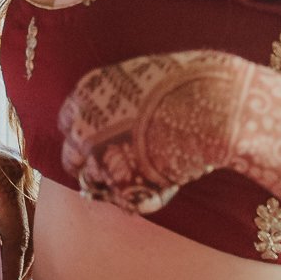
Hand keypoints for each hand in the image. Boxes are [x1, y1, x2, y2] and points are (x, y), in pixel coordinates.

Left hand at [0, 99, 36, 279]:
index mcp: (9, 175)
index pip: (18, 233)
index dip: (13, 268)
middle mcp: (21, 170)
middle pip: (30, 228)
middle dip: (22, 264)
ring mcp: (17, 170)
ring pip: (28, 220)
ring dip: (20, 250)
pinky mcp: (8, 174)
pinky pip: (18, 209)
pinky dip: (12, 233)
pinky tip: (5, 254)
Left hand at [57, 49, 280, 211]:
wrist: (214, 104)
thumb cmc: (188, 84)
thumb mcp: (141, 77)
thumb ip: (121, 99)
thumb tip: (119, 117)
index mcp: (87, 94)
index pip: (66, 123)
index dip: (85, 136)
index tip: (102, 142)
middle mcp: (84, 127)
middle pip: (72, 159)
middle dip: (94, 165)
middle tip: (123, 166)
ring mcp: (100, 160)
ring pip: (96, 185)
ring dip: (116, 184)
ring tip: (149, 176)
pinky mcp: (123, 187)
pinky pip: (124, 202)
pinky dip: (141, 198)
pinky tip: (166, 184)